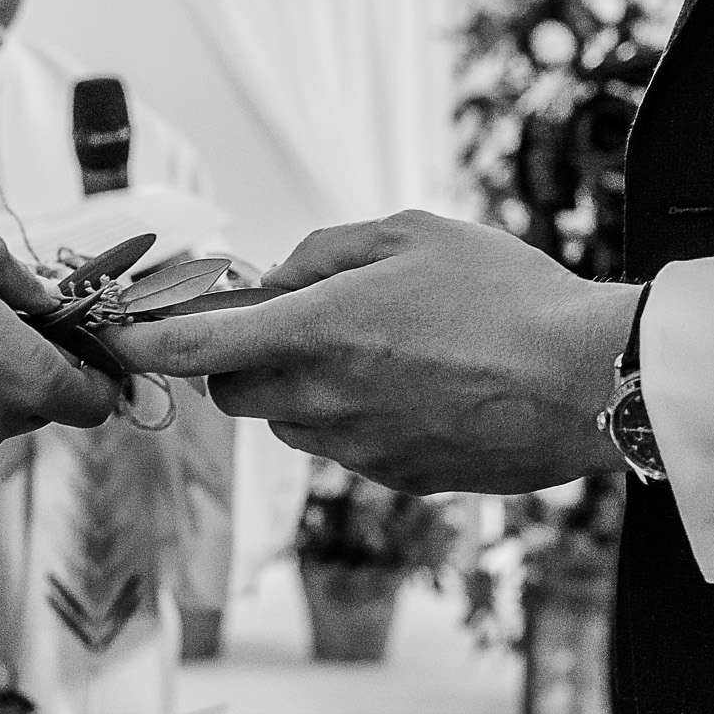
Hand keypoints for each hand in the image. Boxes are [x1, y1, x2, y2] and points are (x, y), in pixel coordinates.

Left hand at [99, 211, 640, 494]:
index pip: (193, 348)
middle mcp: (323, 401)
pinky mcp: (399, 480)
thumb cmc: (506, 293)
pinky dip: (354, 418)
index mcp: (315, 333)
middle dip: (237, 359)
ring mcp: (359, 450)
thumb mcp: (412, 232)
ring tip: (369, 351)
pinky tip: (414, 388)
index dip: (144, 341)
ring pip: (289, 424)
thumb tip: (282, 278)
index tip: (123, 335)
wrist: (591, 380)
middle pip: (232, 393)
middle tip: (283, 323)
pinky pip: (347, 448)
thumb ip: (330, 250)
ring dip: (298, 391)